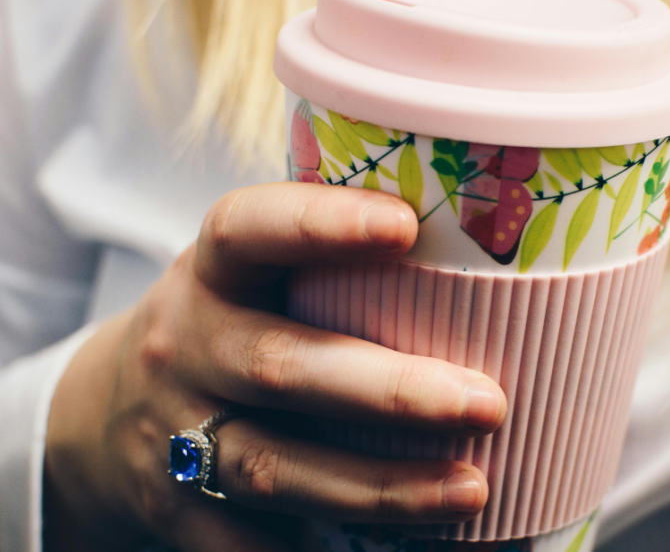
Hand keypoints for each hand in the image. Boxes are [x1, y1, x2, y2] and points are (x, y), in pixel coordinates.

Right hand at [44, 183, 506, 551]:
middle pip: (280, 367)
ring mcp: (174, 433)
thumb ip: (323, 263)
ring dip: (379, 484)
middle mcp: (185, 346)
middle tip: (486, 404)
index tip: (405, 228)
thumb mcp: (248, 274)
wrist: (109, 407)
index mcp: (208, 273)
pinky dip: (324, 548)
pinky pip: (249, 543)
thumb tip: (463, 253)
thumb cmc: (223, 323)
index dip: (321, 224)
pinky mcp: (177, 508)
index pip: (248, 230)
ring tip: (470, 489)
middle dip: (389, 391)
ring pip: (276, 466)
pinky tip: (404, 546)